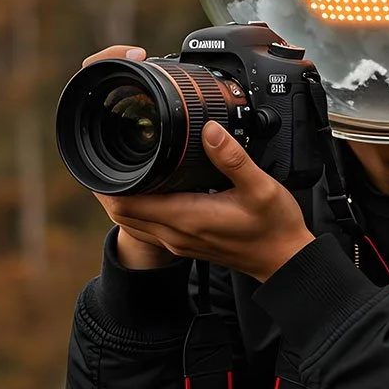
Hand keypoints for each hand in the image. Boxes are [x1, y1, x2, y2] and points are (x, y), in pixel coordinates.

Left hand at [84, 44, 315, 281]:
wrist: (284, 259)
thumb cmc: (274, 227)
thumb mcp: (260, 187)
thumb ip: (232, 158)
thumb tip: (210, 130)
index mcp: (186, 217)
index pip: (126, 204)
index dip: (107, 183)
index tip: (104, 156)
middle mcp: (176, 233)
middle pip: (120, 214)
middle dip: (107, 188)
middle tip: (105, 157)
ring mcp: (179, 242)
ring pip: (131, 223)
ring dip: (121, 200)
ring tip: (120, 171)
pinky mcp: (186, 244)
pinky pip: (148, 228)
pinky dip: (138, 210)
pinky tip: (147, 191)